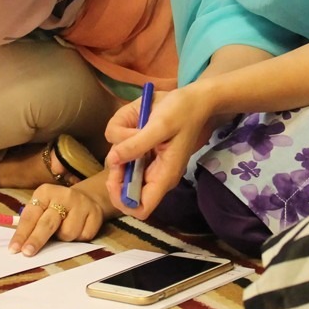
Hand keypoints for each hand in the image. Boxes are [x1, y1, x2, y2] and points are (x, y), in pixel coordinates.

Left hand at [9, 174, 111, 256]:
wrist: (86, 198)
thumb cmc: (56, 208)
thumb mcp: (41, 208)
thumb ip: (31, 223)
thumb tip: (19, 246)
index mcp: (45, 192)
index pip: (30, 216)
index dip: (22, 234)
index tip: (14, 249)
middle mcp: (63, 195)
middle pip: (47, 223)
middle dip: (36, 240)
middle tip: (28, 252)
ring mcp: (81, 204)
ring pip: (67, 233)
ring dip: (63, 238)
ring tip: (64, 229)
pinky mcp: (95, 214)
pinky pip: (83, 236)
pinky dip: (79, 238)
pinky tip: (78, 228)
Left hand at [103, 85, 222, 218]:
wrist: (196, 99)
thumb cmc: (183, 112)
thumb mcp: (160, 125)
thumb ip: (136, 144)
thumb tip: (112, 160)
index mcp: (164, 176)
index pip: (141, 208)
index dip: (122, 199)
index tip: (114, 176)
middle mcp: (156, 174)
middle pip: (125, 190)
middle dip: (117, 169)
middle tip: (118, 147)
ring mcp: (150, 163)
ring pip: (122, 168)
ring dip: (119, 147)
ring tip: (133, 126)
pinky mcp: (145, 152)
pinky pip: (124, 152)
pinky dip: (122, 137)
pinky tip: (135, 123)